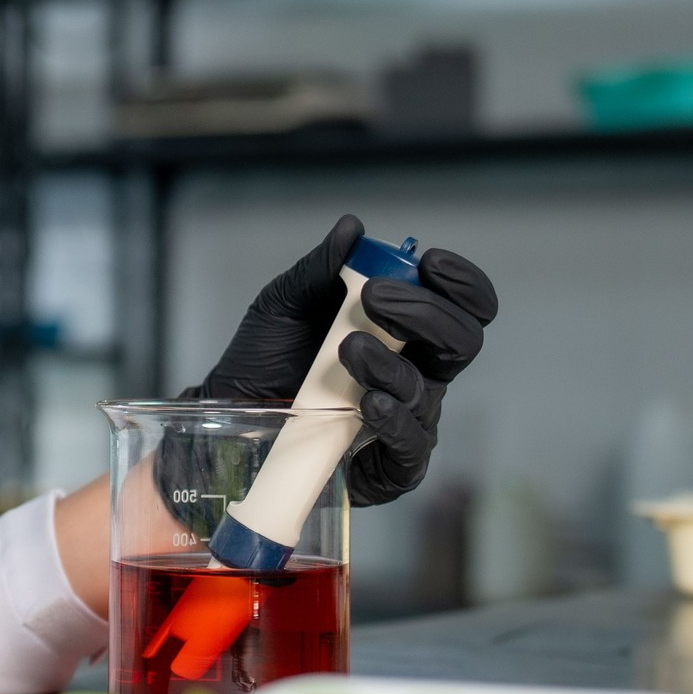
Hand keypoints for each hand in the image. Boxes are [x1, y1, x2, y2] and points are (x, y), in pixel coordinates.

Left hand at [181, 214, 497, 505]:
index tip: (429, 262)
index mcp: (406, 329)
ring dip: (389, 363)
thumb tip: (352, 229)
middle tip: (374, 298)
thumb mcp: (285, 304)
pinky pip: (412, 445)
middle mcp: (418, 371)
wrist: (231, 411)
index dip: (460, 282)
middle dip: (425, 313)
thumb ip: (320, 270)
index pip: (461, 304)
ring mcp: (409, 418)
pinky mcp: (392, 464)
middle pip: (462, 343)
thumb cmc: (267, 356)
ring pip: (427, 390)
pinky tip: (368, 402)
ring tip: (347, 349)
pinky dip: (393, 419)